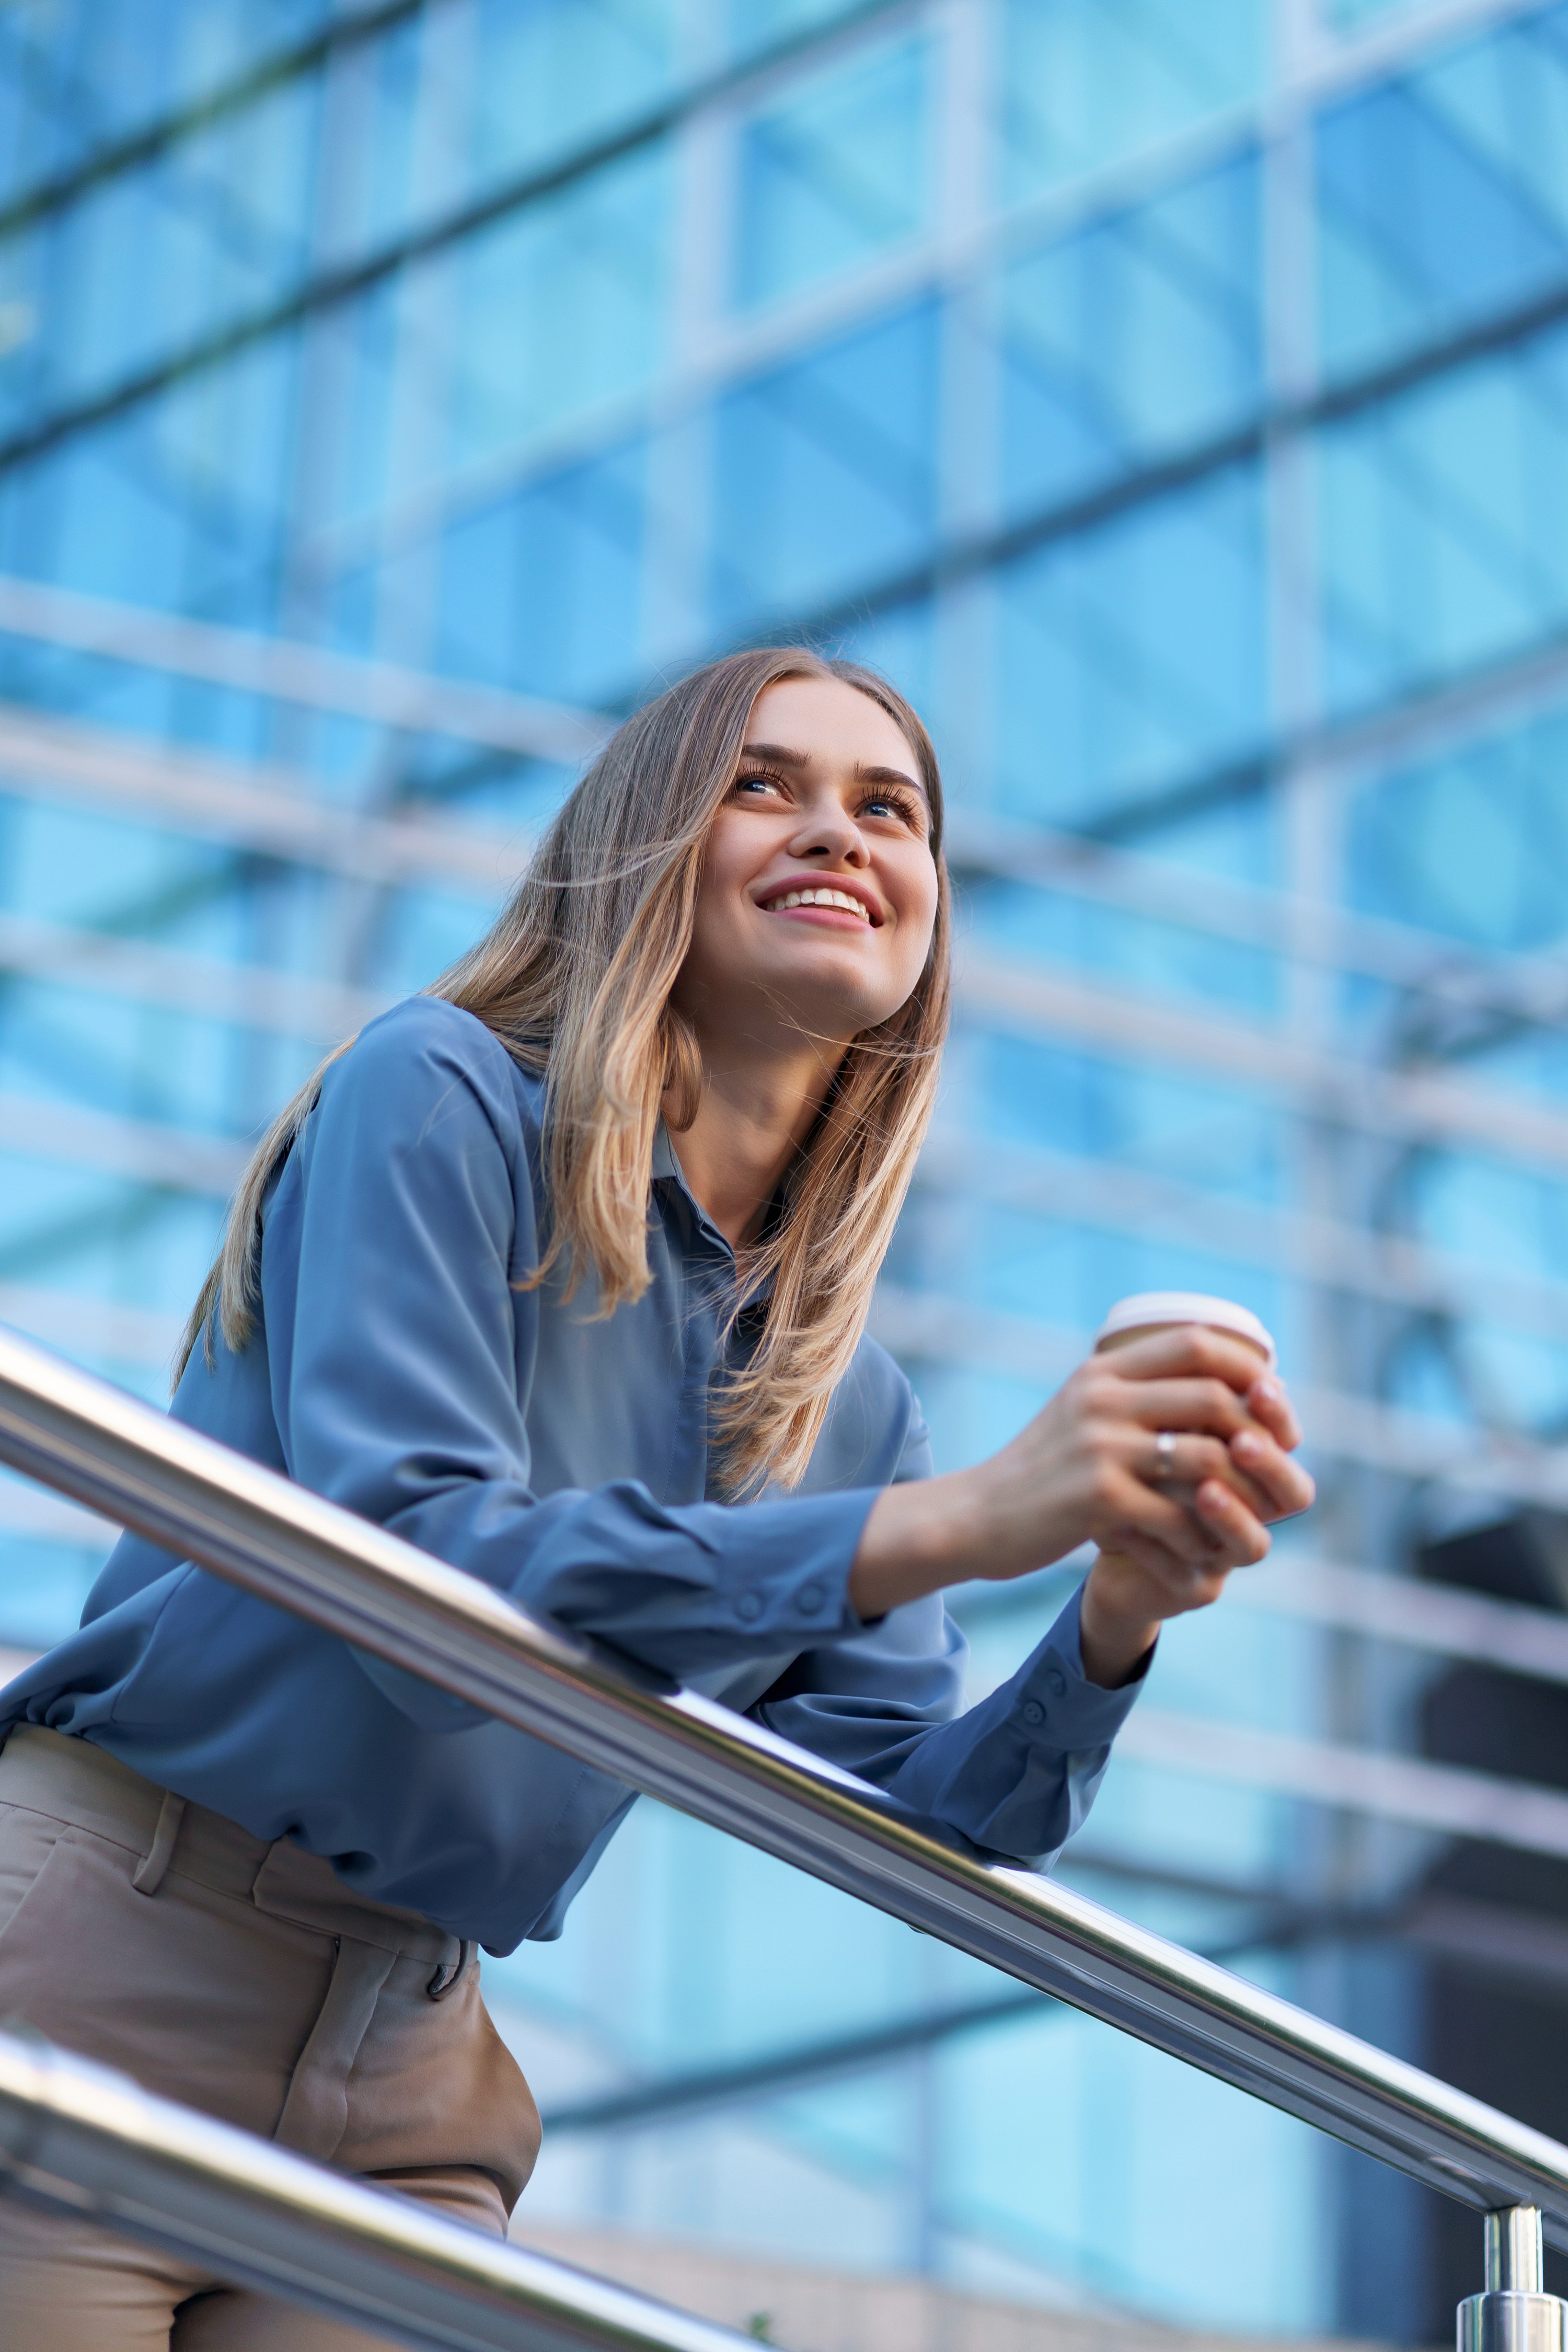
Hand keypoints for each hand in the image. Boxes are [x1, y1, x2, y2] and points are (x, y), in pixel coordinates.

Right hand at [849, 1326, 1312, 1645]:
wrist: (976, 1516)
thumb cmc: (1042, 1470)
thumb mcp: (1083, 1411)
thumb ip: (1134, 1391)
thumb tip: (1214, 1380)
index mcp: (1105, 1371)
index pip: (1196, 1341)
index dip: (1247, 1367)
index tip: (1271, 1400)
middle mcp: (1104, 1398)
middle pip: (1214, 1397)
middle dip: (1258, 1434)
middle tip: (1273, 1469)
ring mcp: (1100, 1447)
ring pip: (1207, 1458)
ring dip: (1240, 1492)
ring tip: (1248, 1516)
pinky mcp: (1098, 1499)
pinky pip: (1178, 1515)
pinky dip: (1202, 1538)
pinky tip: (1204, 1553)